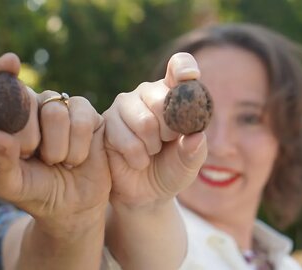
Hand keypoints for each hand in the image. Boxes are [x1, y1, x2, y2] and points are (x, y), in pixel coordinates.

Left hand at [0, 53, 110, 233]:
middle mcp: (31, 109)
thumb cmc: (36, 193)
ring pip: (55, 112)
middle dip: (27, 136)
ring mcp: (59, 109)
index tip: (10, 63)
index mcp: (3, 122)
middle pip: (25, 99)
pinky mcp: (86, 114)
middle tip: (32, 157)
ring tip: (57, 162)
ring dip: (56, 149)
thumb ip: (0, 162)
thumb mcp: (10, 185)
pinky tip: (77, 158)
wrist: (72, 206)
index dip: (0, 75)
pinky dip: (78, 146)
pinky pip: (82, 118)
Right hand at [103, 52, 206, 209]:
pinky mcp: (105, 122)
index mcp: (173, 93)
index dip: (184, 68)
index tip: (191, 78)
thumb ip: (195, 151)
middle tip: (167, 142)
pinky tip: (135, 160)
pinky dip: (136, 156)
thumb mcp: (189, 164)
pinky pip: (124, 138)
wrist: (144, 193)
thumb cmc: (170, 170)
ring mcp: (123, 105)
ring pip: (144, 122)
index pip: (179, 66)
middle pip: (161, 99)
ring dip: (151, 146)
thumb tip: (196, 137)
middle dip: (170, 129)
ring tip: (150, 152)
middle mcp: (147, 93)